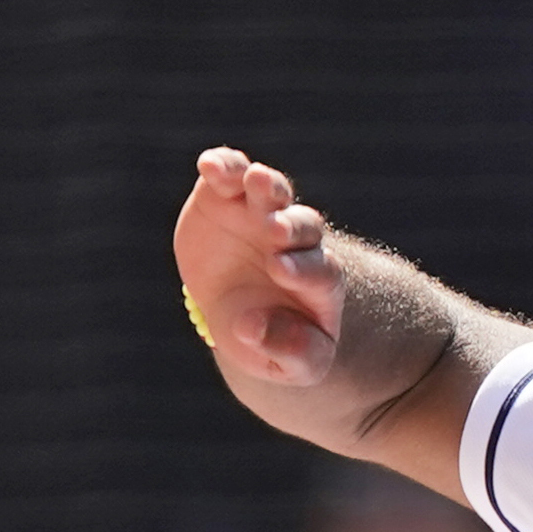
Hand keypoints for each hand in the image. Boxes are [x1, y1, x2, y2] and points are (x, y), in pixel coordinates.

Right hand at [170, 147, 346, 384]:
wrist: (237, 316)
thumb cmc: (273, 342)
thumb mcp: (293, 366)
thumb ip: (289, 352)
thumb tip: (253, 327)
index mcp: (318, 281)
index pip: (322, 270)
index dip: (305, 268)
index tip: (281, 270)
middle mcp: (296, 242)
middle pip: (304, 226)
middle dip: (291, 226)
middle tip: (274, 230)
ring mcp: (262, 214)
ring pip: (272, 192)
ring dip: (266, 185)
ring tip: (255, 180)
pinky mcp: (226, 198)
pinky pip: (230, 176)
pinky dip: (223, 166)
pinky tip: (210, 165)